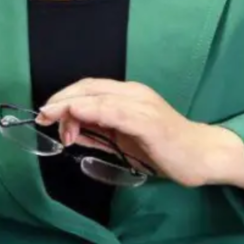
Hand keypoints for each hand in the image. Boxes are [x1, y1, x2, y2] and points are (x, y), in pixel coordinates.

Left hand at [36, 79, 242, 188]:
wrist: (202, 156)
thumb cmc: (164, 149)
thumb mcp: (123, 141)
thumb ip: (97, 133)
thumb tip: (68, 130)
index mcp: (127, 95)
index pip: (88, 88)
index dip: (63, 96)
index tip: (44, 113)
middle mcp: (133, 93)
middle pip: (88, 88)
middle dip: (60, 100)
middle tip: (41, 116)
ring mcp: (141, 105)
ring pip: (98, 97)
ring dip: (70, 107)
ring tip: (53, 121)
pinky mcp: (148, 120)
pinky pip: (115, 112)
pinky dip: (93, 111)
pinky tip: (78, 116)